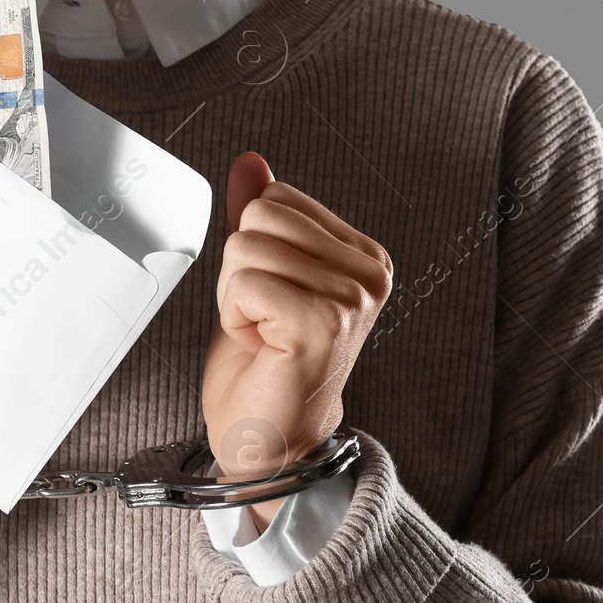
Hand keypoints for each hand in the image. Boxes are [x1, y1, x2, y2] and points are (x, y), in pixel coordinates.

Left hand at [202, 152, 392, 529]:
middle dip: (239, 269)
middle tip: (263, 319)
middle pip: (260, 215)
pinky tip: (262, 347)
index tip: (272, 301)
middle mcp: (368, 273)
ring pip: (245, 245)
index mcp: (363, 256)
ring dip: (235, 296)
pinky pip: (244, 281)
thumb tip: (250, 161)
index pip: (278, 198)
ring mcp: (351, 297)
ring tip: (264, 334)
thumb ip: (257, 217)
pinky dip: (234, 317)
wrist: (271, 441)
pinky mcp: (322, 321)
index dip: (253, 248)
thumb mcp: (256, 276)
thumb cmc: (266, 367)